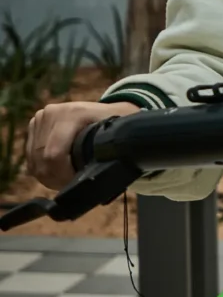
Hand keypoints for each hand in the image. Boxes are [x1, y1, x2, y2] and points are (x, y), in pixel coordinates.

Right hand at [27, 101, 141, 188]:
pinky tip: (58, 173)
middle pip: (41, 160)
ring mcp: (40, 118)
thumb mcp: (118, 137)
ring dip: (48, 176)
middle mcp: (52, 113)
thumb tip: (102, 177)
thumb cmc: (117, 125)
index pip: (54, 154)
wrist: (107, 110)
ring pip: (33, 161)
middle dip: (56, 179)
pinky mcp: (34, 126)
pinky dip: (41, 170)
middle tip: (73, 185)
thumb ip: (110, 153)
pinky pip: (30, 157)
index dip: (63, 175)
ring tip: (67, 180)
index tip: (78, 183)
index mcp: (73, 113)